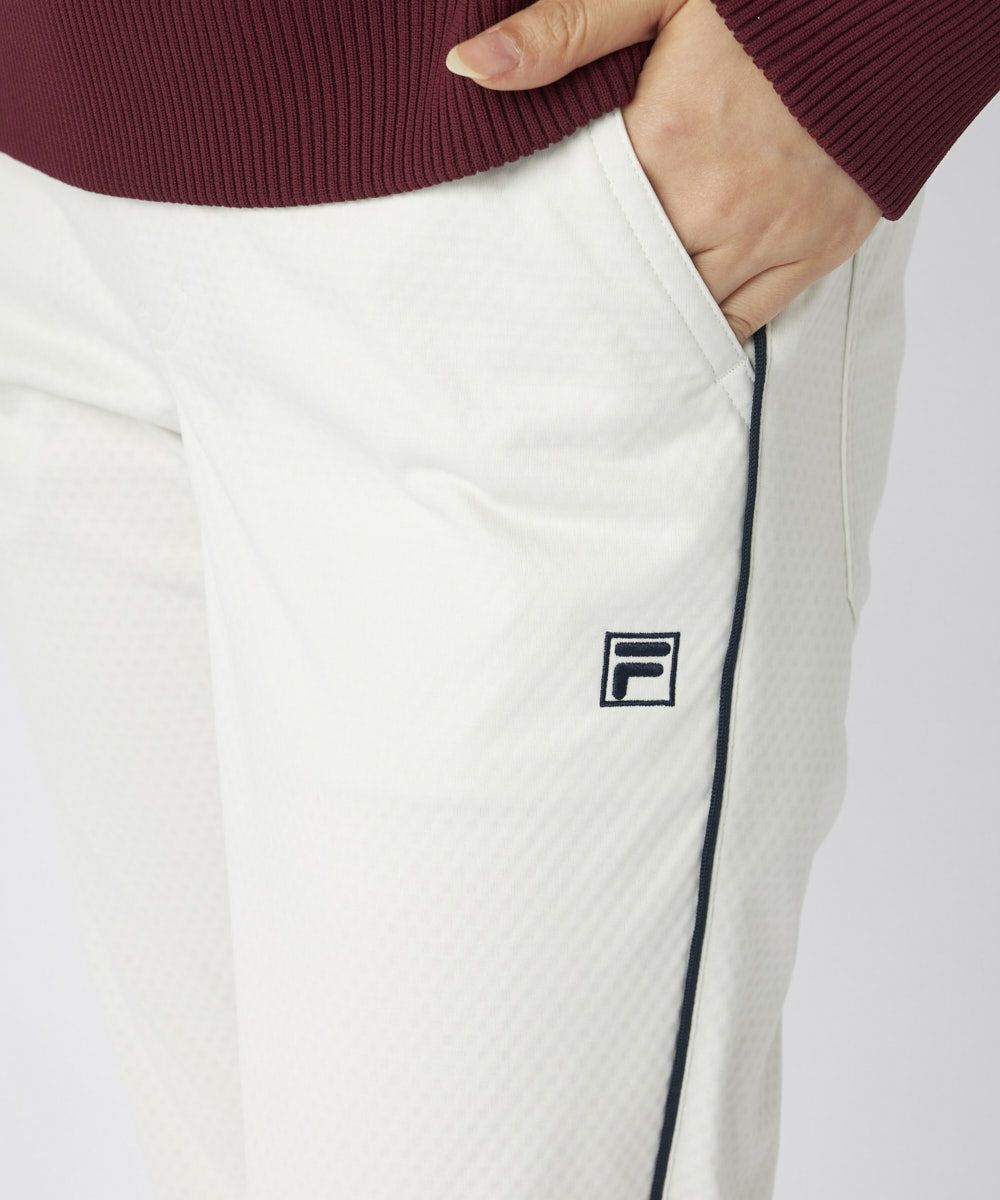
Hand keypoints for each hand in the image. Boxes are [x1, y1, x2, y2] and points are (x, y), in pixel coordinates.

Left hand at [446, 0, 880, 342]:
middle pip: (630, 280)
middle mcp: (716, 206)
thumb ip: (563, 31)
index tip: (524, 273)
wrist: (893, 9)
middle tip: (553, 322)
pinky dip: (707, 332)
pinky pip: (747, 319)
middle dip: (595, 295)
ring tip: (605, 335)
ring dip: (646, 319)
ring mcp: (770, 234)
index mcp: (666, 144)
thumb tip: (468, 65)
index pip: (585, 225)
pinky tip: (673, 334)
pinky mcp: (816, 248)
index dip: (553, 252)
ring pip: (683, 310)